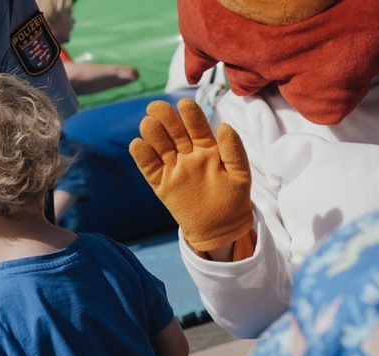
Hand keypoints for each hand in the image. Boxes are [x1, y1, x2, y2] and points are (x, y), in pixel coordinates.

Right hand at [129, 98, 252, 251]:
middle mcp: (188, 154)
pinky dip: (141, 155)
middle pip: (173, 129)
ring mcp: (173, 168)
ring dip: (152, 132)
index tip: (184, 103)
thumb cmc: (234, 200)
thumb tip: (224, 126)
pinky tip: (138, 145)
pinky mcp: (161, 184)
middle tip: (155, 107)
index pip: (197, 125)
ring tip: (148, 124)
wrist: (221, 229)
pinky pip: (148, 167)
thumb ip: (234, 151)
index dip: (190, 114)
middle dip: (164, 116)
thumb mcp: (240, 175)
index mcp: (207, 147)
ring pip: (159, 144)